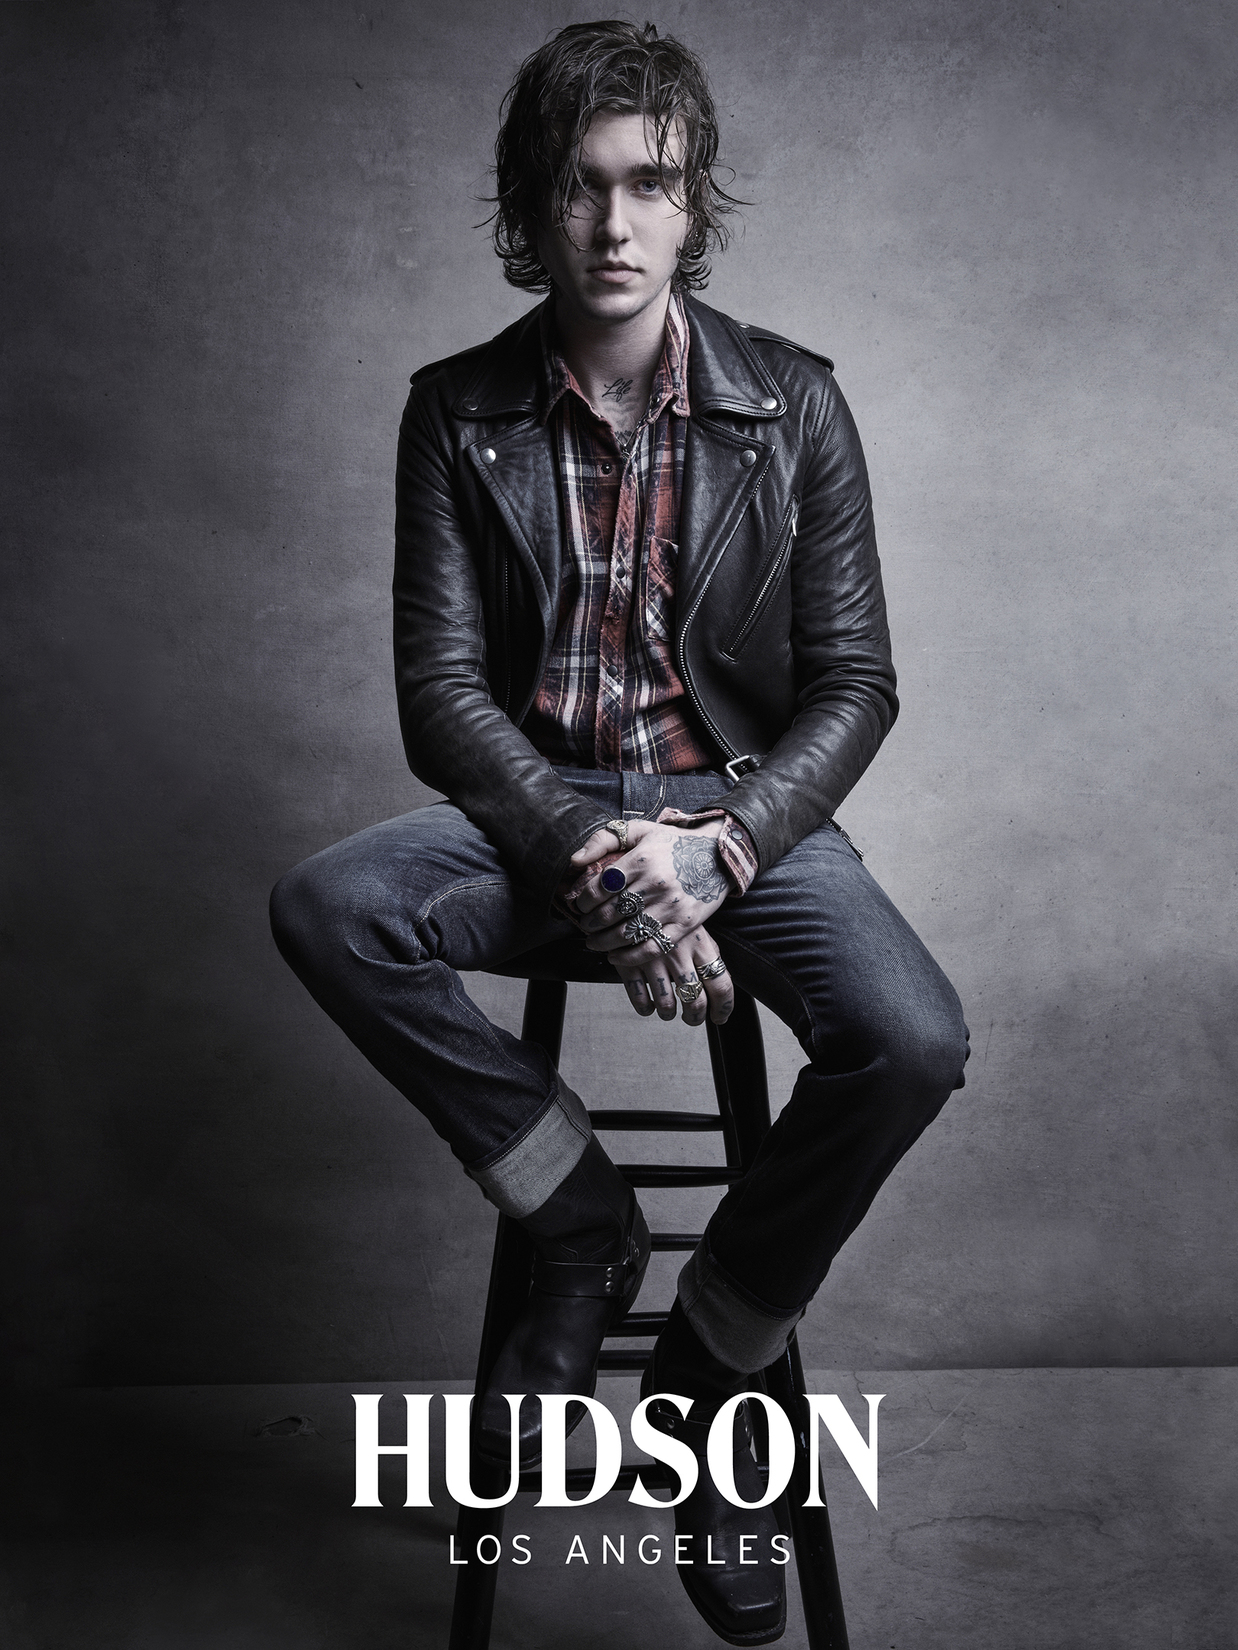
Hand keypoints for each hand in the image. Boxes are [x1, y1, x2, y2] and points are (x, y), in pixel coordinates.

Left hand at [562, 820, 733, 1024]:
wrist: (718, 855)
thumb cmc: (673, 843)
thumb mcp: (640, 830)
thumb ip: (604, 839)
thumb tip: (575, 860)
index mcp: (641, 860)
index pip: (599, 887)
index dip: (583, 900)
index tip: (579, 905)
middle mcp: (655, 884)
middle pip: (610, 913)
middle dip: (590, 923)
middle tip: (584, 925)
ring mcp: (671, 907)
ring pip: (627, 933)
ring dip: (603, 942)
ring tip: (594, 942)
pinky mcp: (685, 925)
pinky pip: (652, 947)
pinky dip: (629, 957)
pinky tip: (615, 956)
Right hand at [607, 923, 733, 1026]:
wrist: (629, 897)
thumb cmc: (666, 914)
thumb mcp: (693, 926)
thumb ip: (708, 952)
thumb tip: (721, 984)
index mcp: (700, 944)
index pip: (721, 985)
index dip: (723, 1008)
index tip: (719, 1017)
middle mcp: (679, 953)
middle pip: (695, 1001)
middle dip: (695, 1018)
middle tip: (692, 1018)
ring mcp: (653, 959)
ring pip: (667, 1006)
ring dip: (668, 1013)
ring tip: (668, 1010)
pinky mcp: (629, 964)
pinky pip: (641, 1000)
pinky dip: (646, 1008)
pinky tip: (648, 1004)